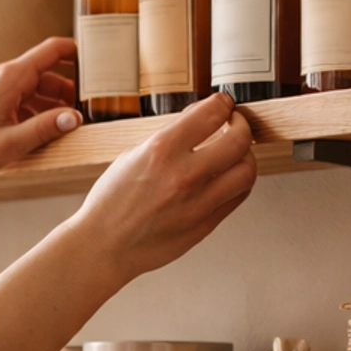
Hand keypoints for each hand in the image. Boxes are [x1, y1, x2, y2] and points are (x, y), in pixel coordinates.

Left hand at [0, 38, 80, 184]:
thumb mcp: (9, 144)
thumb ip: (44, 130)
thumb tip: (75, 118)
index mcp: (10, 78)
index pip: (52, 50)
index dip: (77, 52)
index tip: (98, 62)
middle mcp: (2, 76)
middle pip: (46, 73)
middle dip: (69, 91)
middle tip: (88, 110)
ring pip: (34, 88)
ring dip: (51, 104)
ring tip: (67, 126)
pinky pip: (19, 98)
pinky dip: (34, 110)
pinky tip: (40, 132)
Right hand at [75, 93, 255, 284]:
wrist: (103, 247)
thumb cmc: (111, 204)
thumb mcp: (131, 156)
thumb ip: (168, 137)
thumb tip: (199, 118)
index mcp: (161, 151)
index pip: (212, 113)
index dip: (223, 103)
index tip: (223, 104)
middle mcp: (183, 176)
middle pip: (240, 140)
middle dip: (241, 126)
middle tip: (235, 125)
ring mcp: (197, 203)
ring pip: (247, 171)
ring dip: (245, 156)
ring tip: (234, 154)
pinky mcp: (204, 225)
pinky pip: (237, 197)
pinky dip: (238, 182)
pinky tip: (227, 178)